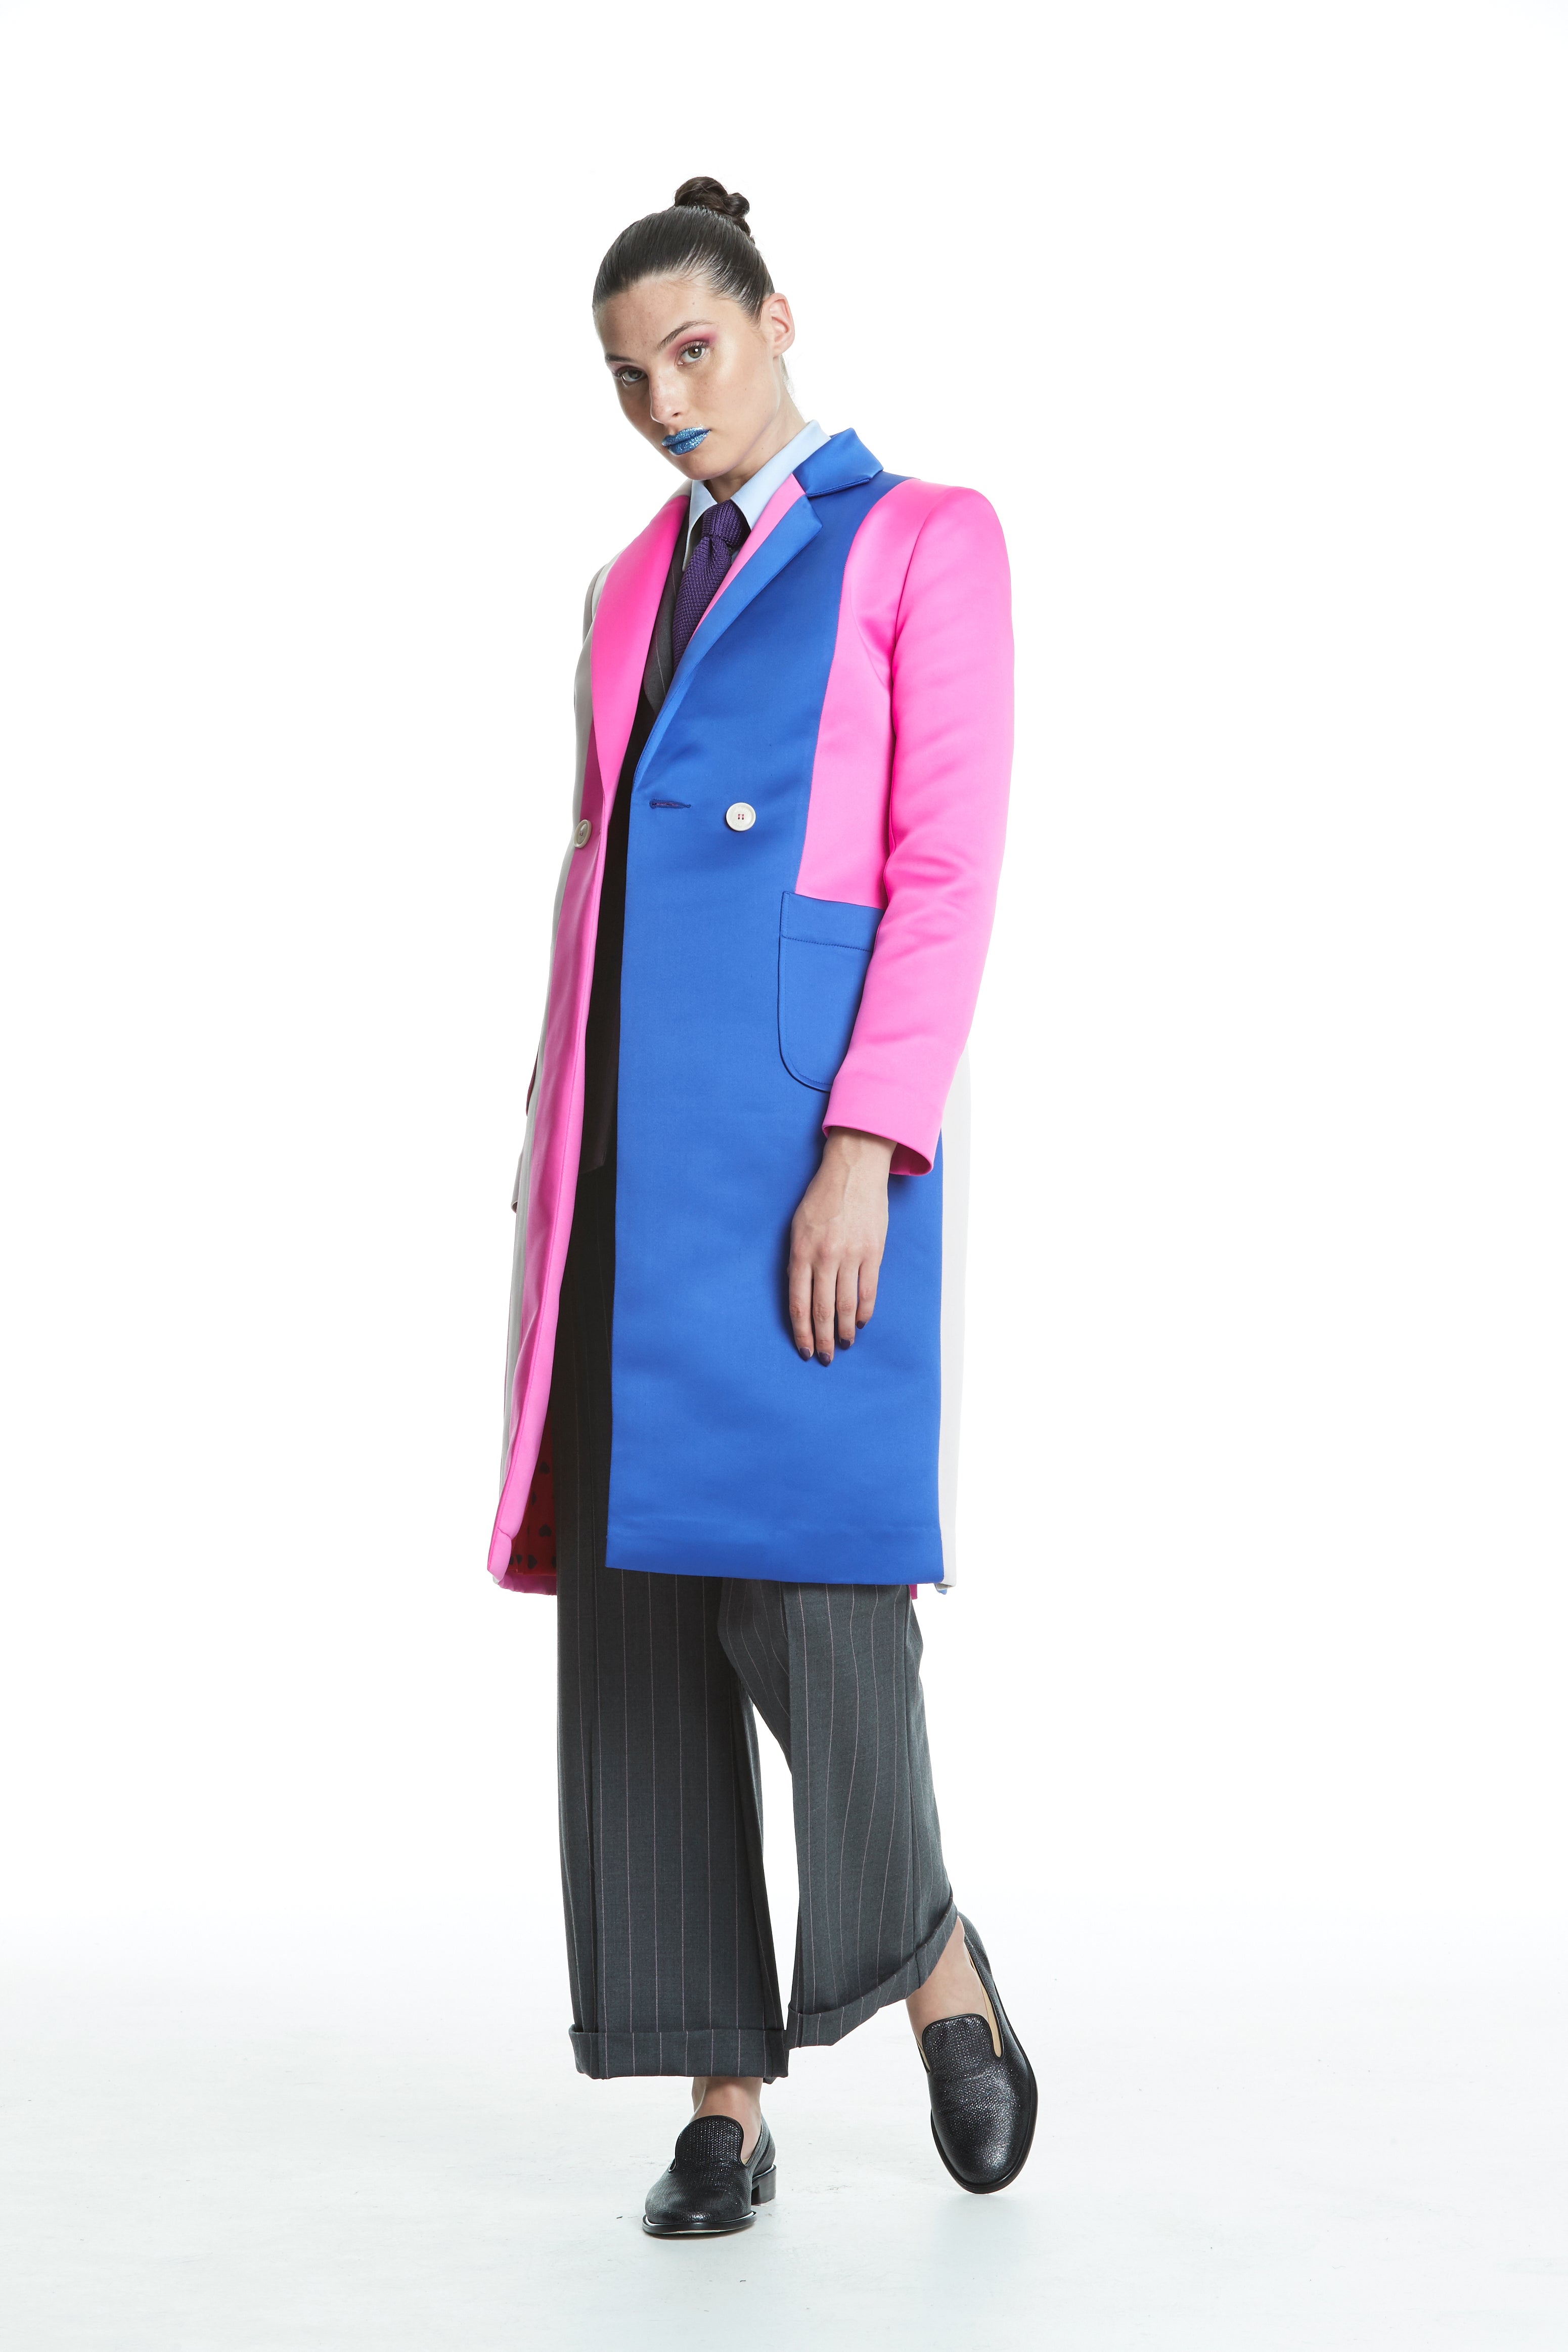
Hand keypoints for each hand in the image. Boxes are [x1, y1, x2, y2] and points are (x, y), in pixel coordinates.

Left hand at [788, 1128, 894, 1363]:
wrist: (854, 1170)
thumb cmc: (822, 1198)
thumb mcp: (798, 1226)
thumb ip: (798, 1260)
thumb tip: (801, 1293)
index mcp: (801, 1251)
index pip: (798, 1302)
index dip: (801, 1331)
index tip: (803, 1349)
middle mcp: (825, 1257)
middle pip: (822, 1310)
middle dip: (821, 1339)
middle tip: (824, 1359)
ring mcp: (851, 1255)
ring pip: (846, 1305)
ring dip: (844, 1331)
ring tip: (843, 1346)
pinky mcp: (872, 1252)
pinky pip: (868, 1290)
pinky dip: (864, 1311)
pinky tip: (860, 1323)